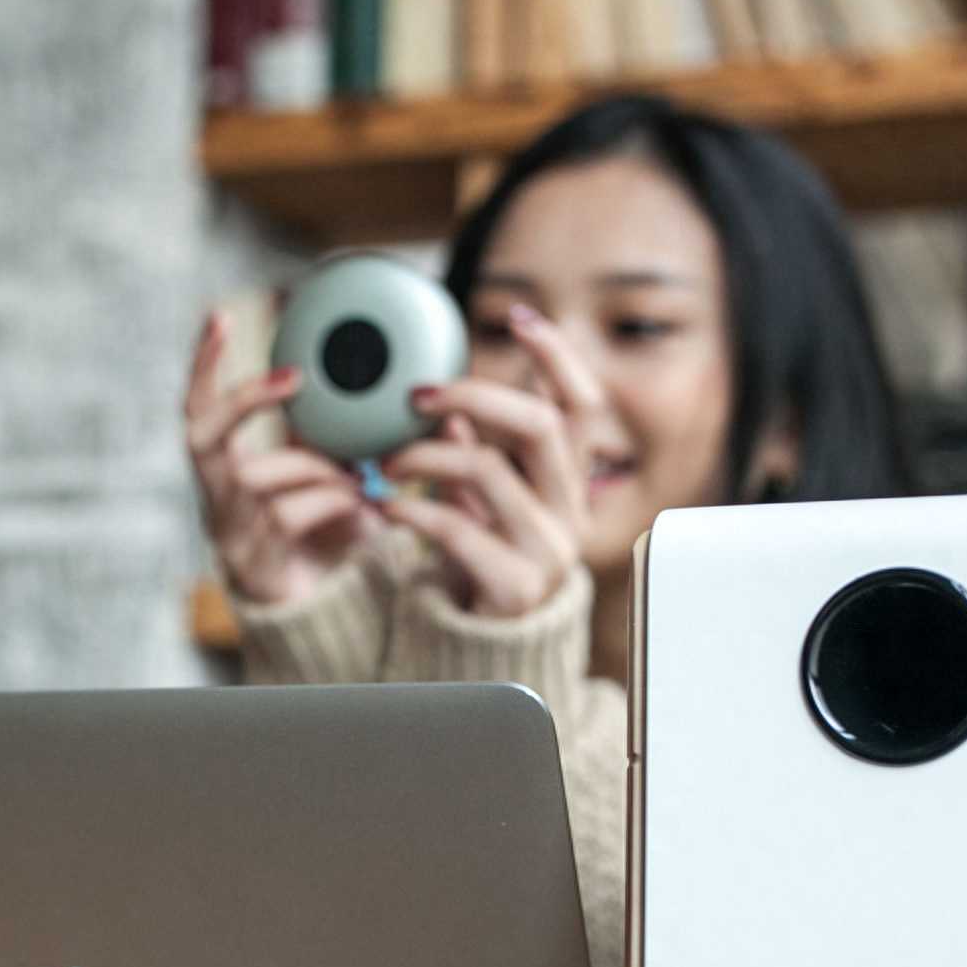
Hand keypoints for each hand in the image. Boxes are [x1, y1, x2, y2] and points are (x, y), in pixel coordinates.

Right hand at [185, 310, 377, 607]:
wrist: (320, 616)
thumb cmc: (320, 538)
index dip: (202, 364)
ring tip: (361, 477)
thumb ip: (321, 439)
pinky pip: (290, 513)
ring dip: (317, 466)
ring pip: (260, 473)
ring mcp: (227, 531)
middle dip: (245, 398)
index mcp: (222, 471)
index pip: (197, 408)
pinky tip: (364, 509)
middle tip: (293, 376)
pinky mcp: (254, 562)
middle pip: (202, 434)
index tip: (218, 315)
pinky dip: (333, 503)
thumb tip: (355, 383)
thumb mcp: (319, 478)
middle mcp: (212, 498)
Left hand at [379, 305, 595, 618]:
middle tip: (418, 395)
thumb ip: (475, 449)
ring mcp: (548, 549)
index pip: (582, 404)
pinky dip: (412, 509)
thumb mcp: (480, 499)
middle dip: (474, 395)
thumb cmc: (483, 562)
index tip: (519, 317)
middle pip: (538, 424)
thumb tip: (450, 400)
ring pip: (489, 470)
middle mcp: (569, 510)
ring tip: (386, 461)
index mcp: (567, 481)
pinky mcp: (515, 585)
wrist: (487, 649)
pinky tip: (384, 504)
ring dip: (426, 455)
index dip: (556, 357)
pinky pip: (458, 528)